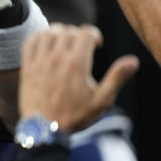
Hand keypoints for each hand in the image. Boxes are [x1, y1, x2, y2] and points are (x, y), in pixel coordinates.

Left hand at [19, 24, 138, 132]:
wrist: (45, 129)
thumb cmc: (75, 116)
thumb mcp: (102, 101)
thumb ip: (117, 78)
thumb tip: (133, 61)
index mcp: (77, 64)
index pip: (86, 32)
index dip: (94, 34)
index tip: (96, 45)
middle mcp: (57, 59)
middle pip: (68, 31)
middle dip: (78, 35)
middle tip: (82, 47)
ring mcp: (39, 62)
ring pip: (49, 32)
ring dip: (59, 34)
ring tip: (65, 44)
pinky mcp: (27, 67)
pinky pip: (30, 41)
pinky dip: (39, 37)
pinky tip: (47, 45)